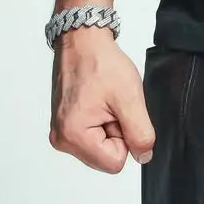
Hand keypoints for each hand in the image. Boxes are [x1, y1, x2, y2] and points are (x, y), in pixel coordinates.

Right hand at [48, 28, 155, 172]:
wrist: (83, 40)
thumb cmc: (101, 62)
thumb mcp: (131, 97)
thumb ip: (140, 133)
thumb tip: (143, 156)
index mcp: (73, 135)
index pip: (115, 162)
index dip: (125, 137)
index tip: (118, 111)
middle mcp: (61, 139)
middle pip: (105, 157)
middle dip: (115, 132)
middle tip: (111, 104)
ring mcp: (60, 132)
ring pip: (99, 147)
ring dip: (108, 126)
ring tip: (104, 101)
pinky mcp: (63, 124)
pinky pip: (91, 136)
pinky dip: (100, 121)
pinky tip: (97, 101)